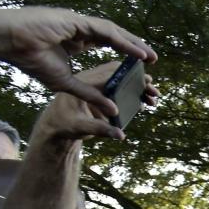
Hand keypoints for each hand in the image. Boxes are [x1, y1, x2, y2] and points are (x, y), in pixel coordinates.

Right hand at [0, 7, 155, 115]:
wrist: (10, 44)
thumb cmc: (31, 60)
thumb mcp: (67, 83)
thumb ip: (91, 94)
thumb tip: (114, 110)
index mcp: (75, 40)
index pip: (105, 44)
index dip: (122, 53)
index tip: (138, 65)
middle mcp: (79, 29)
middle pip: (114, 37)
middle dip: (133, 48)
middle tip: (152, 60)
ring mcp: (78, 23)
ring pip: (114, 33)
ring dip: (134, 45)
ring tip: (151, 57)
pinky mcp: (77, 21)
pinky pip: (107, 32)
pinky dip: (125, 42)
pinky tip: (139, 53)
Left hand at [33, 60, 159, 143]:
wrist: (53, 126)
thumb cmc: (62, 125)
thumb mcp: (80, 128)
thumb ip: (100, 129)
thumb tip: (120, 135)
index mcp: (84, 82)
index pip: (110, 73)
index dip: (131, 75)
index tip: (147, 80)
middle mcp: (90, 80)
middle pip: (119, 73)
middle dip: (139, 82)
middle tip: (154, 91)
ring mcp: (95, 85)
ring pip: (121, 79)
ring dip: (138, 87)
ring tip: (153, 98)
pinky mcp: (99, 92)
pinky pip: (118, 87)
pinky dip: (132, 93)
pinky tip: (142, 101)